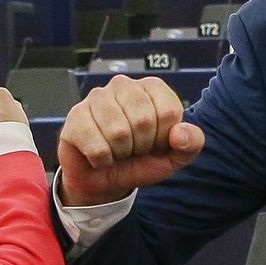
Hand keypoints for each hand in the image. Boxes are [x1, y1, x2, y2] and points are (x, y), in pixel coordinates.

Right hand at [57, 75, 204, 206]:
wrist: (104, 179)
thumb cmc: (140, 162)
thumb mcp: (173, 157)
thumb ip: (190, 144)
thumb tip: (180, 133)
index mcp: (152, 88)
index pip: (169, 111)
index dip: (163, 138)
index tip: (155, 143)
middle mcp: (123, 85)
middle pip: (144, 119)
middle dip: (141, 146)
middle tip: (133, 149)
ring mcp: (97, 97)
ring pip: (118, 132)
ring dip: (120, 153)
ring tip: (116, 150)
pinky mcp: (76, 115)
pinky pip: (96, 145)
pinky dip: (101, 160)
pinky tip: (98, 155)